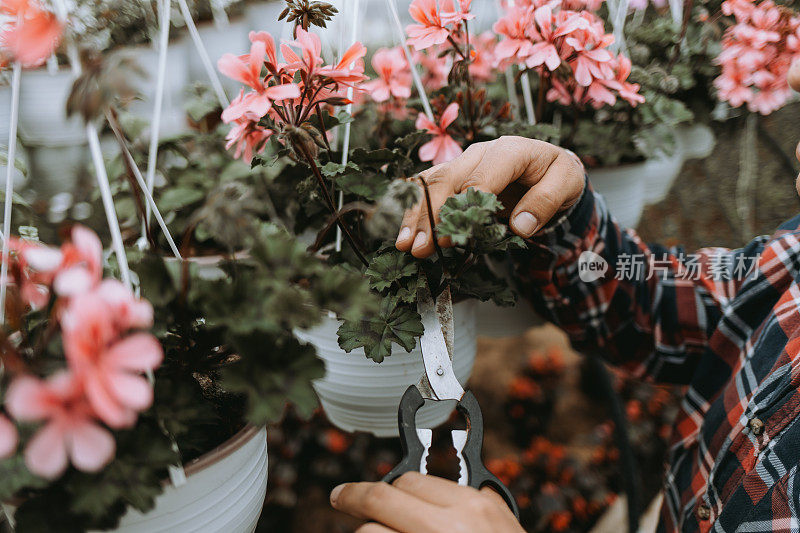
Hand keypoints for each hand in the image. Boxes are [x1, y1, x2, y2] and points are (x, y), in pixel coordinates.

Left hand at [330, 472, 523, 532]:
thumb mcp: (506, 526)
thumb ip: (482, 504)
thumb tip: (461, 486)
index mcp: (470, 509)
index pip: (411, 480)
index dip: (392, 484)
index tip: (379, 489)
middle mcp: (443, 528)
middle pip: (381, 498)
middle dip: (354, 495)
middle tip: (340, 496)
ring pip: (369, 532)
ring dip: (366, 532)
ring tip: (370, 532)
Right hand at [396, 136, 584, 257]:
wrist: (549, 165)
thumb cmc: (556, 174)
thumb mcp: (567, 183)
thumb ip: (546, 202)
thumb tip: (520, 226)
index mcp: (510, 150)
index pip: (480, 177)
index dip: (463, 207)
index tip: (451, 236)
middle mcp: (480, 152)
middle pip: (447, 179)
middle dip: (430, 215)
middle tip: (420, 247)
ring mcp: (463, 163)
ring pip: (431, 184)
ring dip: (415, 215)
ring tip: (405, 244)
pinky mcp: (453, 175)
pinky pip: (426, 187)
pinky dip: (413, 209)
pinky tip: (403, 231)